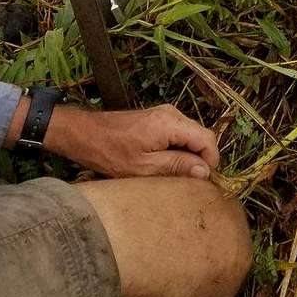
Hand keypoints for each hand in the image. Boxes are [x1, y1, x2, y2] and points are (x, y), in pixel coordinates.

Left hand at [35, 103, 218, 179]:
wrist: (84, 134)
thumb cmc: (111, 153)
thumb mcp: (144, 167)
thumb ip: (176, 165)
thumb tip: (205, 171)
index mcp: (171, 123)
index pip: (207, 138)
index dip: (212, 160)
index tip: (207, 181)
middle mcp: (172, 113)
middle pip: (201, 135)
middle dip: (201, 158)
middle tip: (191, 182)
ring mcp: (165, 113)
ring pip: (190, 134)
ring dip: (189, 154)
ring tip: (178, 175)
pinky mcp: (157, 118)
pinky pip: (178, 133)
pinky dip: (179, 148)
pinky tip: (166, 164)